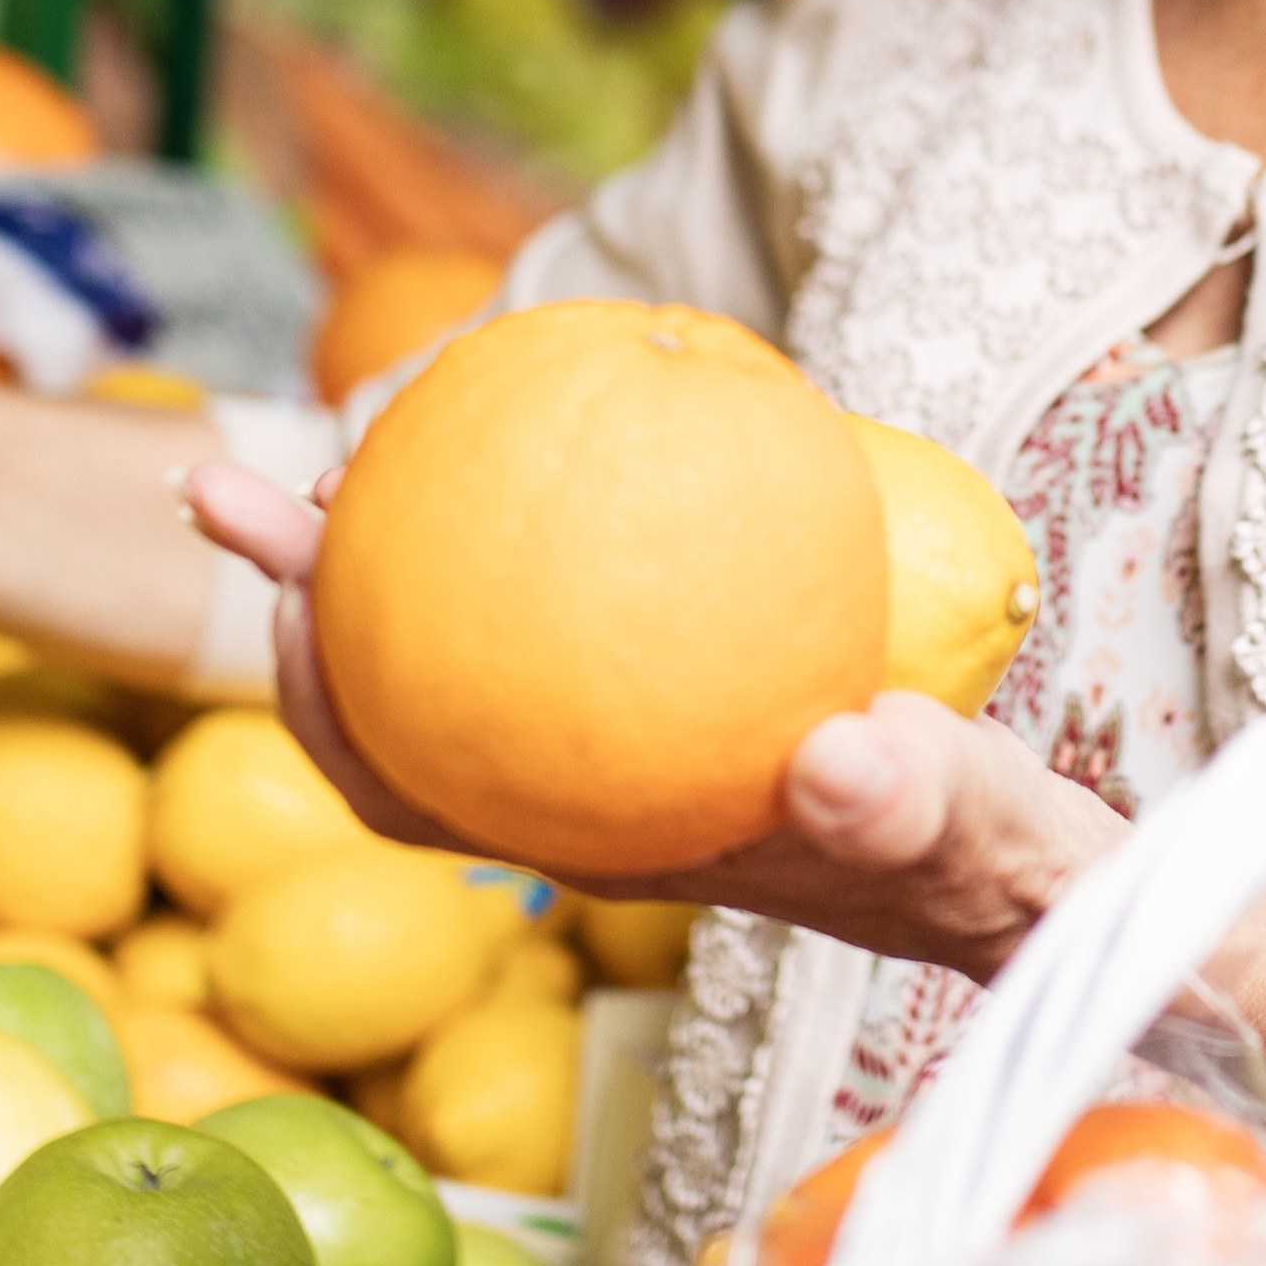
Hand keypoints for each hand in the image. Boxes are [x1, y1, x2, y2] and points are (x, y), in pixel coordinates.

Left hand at [186, 454, 1125, 973]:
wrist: (1028, 861)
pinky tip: (561, 404)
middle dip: (305, 596)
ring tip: (355, 412)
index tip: (281, 602)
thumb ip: (899, 798)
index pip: (414, 790)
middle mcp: (585, 783)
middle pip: (401, 691)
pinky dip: (542, 502)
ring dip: (396, 536)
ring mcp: (625, 728)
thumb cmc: (980, 855)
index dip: (323, 705)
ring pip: (468, 629)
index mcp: (602, 834)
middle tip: (237, 478)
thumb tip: (830, 760)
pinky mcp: (683, 675)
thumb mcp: (957, 822)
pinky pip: (580, 583)